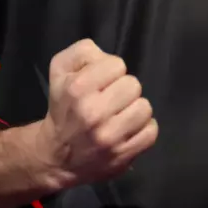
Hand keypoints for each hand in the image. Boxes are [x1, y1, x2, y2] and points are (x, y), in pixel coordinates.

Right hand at [36, 39, 157, 189]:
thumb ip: (83, 51)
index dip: (110, 71)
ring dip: (135, 109)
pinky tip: (128, 130)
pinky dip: (143, 129)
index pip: (117, 64)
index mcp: (77, 89)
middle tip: (111, 100)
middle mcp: (93, 113)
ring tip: (120, 115)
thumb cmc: (63, 106)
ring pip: (144, 108)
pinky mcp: (122, 156)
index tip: (101, 83)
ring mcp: (109, 137)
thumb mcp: (60, 69)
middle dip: (123, 90)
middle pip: (133, 85)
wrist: (57, 157)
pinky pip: (151, 132)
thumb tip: (106, 56)